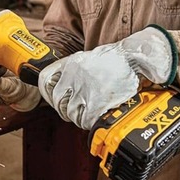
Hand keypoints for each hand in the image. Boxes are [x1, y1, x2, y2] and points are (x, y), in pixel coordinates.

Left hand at [38, 26, 176, 129]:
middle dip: (65, 108)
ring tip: (88, 114)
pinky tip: (96, 117)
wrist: (134, 58)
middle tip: (75, 109)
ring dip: (77, 117)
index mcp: (70, 64)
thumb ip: (75, 71)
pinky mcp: (95, 102)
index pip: (45, 80)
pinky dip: (88, 122)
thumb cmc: (117, 59)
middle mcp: (73, 75)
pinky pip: (84, 120)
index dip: (48, 92)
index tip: (54, 98)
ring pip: (69, 113)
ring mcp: (83, 89)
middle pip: (57, 101)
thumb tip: (67, 86)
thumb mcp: (89, 58)